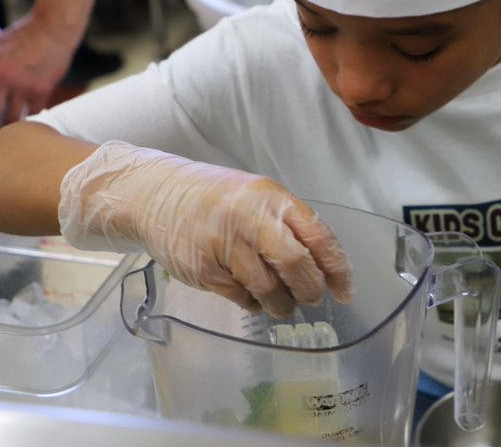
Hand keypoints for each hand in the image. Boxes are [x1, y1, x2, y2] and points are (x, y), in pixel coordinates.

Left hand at [0, 13, 79, 134]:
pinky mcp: (42, 90)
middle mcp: (4, 76)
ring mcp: (24, 85)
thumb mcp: (1, 36)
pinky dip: (31, 121)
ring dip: (9, 129)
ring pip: (12, 118)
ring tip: (7, 136)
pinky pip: (34, 114)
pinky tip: (29, 125)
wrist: (55, 29)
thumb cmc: (26, 32)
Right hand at [59, 141, 353, 317]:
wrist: (155, 196)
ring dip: (282, 303)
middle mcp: (251, 218)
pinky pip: (240, 297)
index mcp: (272, 198)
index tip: (345, 290)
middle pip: (296, 264)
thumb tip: (324, 265)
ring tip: (282, 305)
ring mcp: (225, 244)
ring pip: (269, 286)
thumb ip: (287, 223)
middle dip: (310, 289)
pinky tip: (251, 298)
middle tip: (311, 298)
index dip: (337, 268)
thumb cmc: (214, 198)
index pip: (318, 235)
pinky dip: (253, 303)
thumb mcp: (256, 196)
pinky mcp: (204, 268)